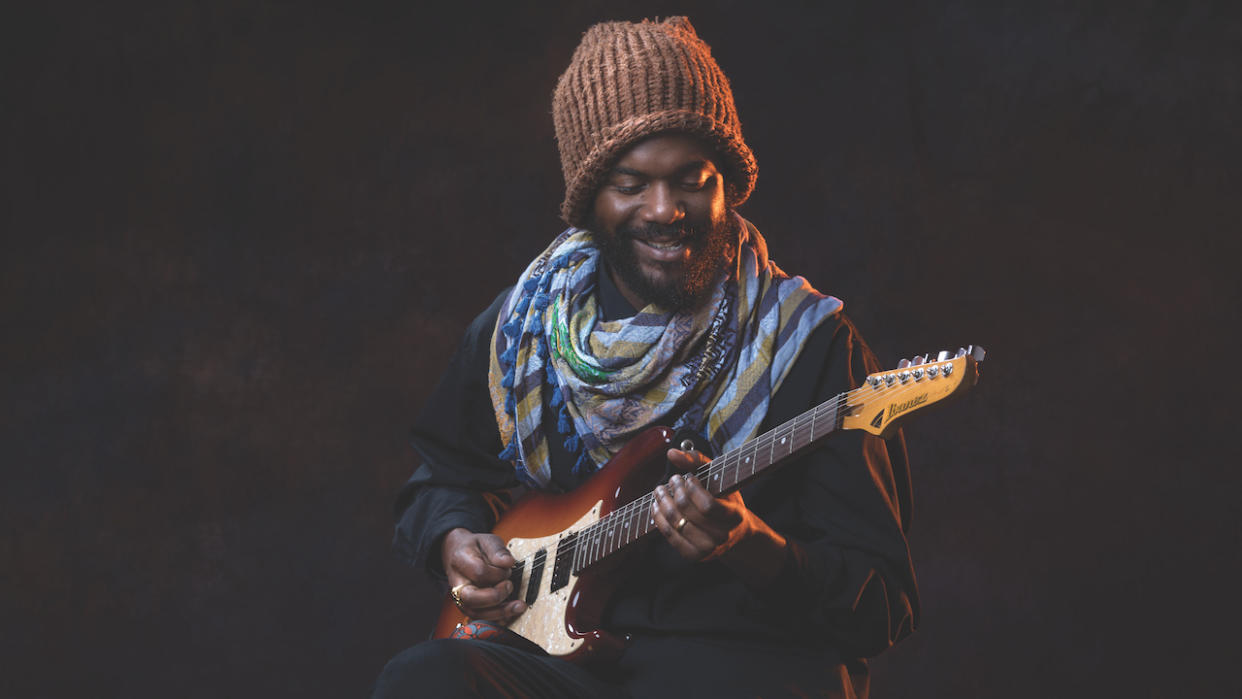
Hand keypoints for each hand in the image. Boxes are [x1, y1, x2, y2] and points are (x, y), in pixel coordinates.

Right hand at [440, 528, 525, 621]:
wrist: (457, 554)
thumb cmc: (474, 548)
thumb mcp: (487, 540)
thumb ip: (498, 551)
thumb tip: (508, 563)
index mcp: (461, 561)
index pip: (479, 573)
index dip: (497, 573)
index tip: (507, 568)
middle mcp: (457, 583)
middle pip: (471, 598)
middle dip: (495, 596)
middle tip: (509, 586)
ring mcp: (460, 597)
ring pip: (475, 613)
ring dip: (499, 612)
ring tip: (518, 606)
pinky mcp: (467, 607)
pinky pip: (480, 620)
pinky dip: (496, 619)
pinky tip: (510, 614)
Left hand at [651, 448, 788, 587]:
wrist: (733, 534)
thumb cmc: (725, 499)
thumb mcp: (719, 478)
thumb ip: (697, 460)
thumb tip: (671, 453)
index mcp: (734, 517)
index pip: (708, 505)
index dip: (693, 489)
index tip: (688, 477)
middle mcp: (722, 536)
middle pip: (687, 511)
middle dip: (674, 491)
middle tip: (671, 480)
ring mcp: (708, 549)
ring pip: (676, 522)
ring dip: (663, 502)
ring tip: (660, 490)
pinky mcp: (693, 556)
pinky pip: (669, 536)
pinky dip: (659, 518)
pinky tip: (656, 506)